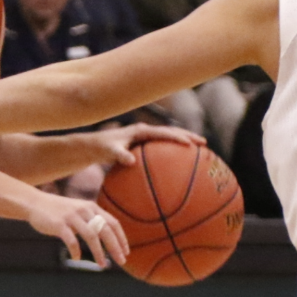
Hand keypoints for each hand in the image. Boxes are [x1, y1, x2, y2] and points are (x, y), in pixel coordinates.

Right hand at [26, 190, 128, 266]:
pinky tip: (77, 258)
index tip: (126, 252)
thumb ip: (91, 220)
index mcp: (91, 207)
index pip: (113, 223)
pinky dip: (76, 251)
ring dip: (99, 253)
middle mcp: (84, 210)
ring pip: (91, 236)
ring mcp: (71, 217)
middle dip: (115, 247)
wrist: (34, 203)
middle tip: (121, 261)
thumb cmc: (58, 211)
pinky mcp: (59, 224)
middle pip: (105, 230)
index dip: (121, 238)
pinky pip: (71, 241)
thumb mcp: (78, 211)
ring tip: (103, 265)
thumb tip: (107, 237)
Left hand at [88, 122, 204, 168]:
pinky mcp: (144, 145)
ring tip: (200, 150)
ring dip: (184, 142)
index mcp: (140, 130)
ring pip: (169, 138)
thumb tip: (130, 161)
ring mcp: (146, 138)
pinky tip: (180, 166)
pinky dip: (173, 153)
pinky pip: (162, 148)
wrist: (93, 146)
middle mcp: (145, 131)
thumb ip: (120, 154)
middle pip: (172, 132)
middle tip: (204, 143)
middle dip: (188, 137)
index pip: (163, 132)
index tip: (190, 145)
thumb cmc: (100, 148)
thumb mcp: (109, 151)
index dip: (177, 138)